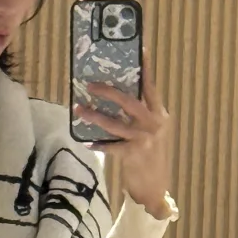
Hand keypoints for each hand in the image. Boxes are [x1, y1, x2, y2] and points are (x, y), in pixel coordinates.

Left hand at [72, 48, 174, 217]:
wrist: (155, 187)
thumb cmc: (149, 155)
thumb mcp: (150, 131)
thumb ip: (138, 115)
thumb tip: (114, 94)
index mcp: (158, 114)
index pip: (150, 87)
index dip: (145, 69)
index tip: (141, 49)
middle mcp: (154, 124)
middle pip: (130, 102)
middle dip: (109, 92)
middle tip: (90, 84)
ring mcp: (144, 140)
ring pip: (115, 124)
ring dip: (94, 116)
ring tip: (78, 109)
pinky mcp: (133, 155)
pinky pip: (111, 146)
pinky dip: (98, 143)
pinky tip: (87, 142)